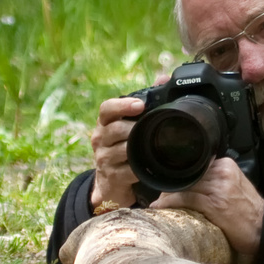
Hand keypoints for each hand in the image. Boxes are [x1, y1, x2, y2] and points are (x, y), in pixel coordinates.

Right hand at [89, 96, 145, 211]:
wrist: (113, 184)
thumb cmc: (126, 149)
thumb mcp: (132, 126)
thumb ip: (147, 102)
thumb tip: (163, 78)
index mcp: (105, 123)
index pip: (106, 109)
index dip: (122, 105)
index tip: (140, 105)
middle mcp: (100, 139)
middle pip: (115, 128)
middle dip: (134, 128)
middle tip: (150, 128)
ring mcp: (103, 159)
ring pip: (121, 149)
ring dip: (137, 148)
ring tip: (151, 146)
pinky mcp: (111, 177)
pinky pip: (127, 171)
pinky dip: (139, 168)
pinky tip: (148, 166)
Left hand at [150, 157, 263, 263]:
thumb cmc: (248, 211)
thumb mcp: (234, 186)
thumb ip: (216, 179)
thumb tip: (190, 183)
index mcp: (226, 165)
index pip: (195, 166)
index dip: (179, 176)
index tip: (167, 184)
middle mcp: (222, 172)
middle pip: (187, 175)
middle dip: (171, 187)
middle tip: (160, 196)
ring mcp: (218, 187)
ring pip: (184, 186)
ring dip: (166, 196)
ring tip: (158, 203)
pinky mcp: (214, 203)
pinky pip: (186, 199)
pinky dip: (170, 203)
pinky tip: (160, 207)